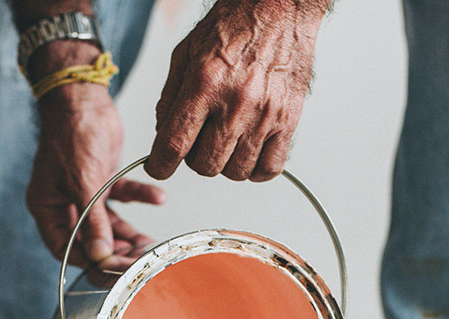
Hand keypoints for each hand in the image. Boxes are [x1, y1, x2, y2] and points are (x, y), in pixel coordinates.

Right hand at [26, 50, 164, 271]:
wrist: (83, 96)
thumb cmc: (72, 133)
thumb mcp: (84, 181)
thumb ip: (93, 220)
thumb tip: (101, 256)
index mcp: (46, 207)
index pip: (65, 249)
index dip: (90, 263)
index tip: (115, 271)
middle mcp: (63, 204)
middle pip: (89, 241)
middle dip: (115, 252)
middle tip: (139, 261)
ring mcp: (83, 193)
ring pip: (108, 225)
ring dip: (130, 234)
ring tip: (152, 243)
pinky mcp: (102, 180)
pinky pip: (122, 198)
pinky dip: (140, 198)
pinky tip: (159, 198)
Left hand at [147, 0, 326, 182]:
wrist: (279, 7)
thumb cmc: (235, 25)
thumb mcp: (187, 53)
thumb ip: (171, 97)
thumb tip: (163, 133)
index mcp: (205, 84)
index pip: (174, 144)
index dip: (161, 164)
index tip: (160, 167)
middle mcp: (236, 102)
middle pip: (205, 165)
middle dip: (194, 159)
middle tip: (199, 141)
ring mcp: (265, 114)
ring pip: (235, 172)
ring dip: (225, 164)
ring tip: (226, 142)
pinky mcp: (288, 120)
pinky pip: (270, 168)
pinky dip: (255, 169)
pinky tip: (249, 152)